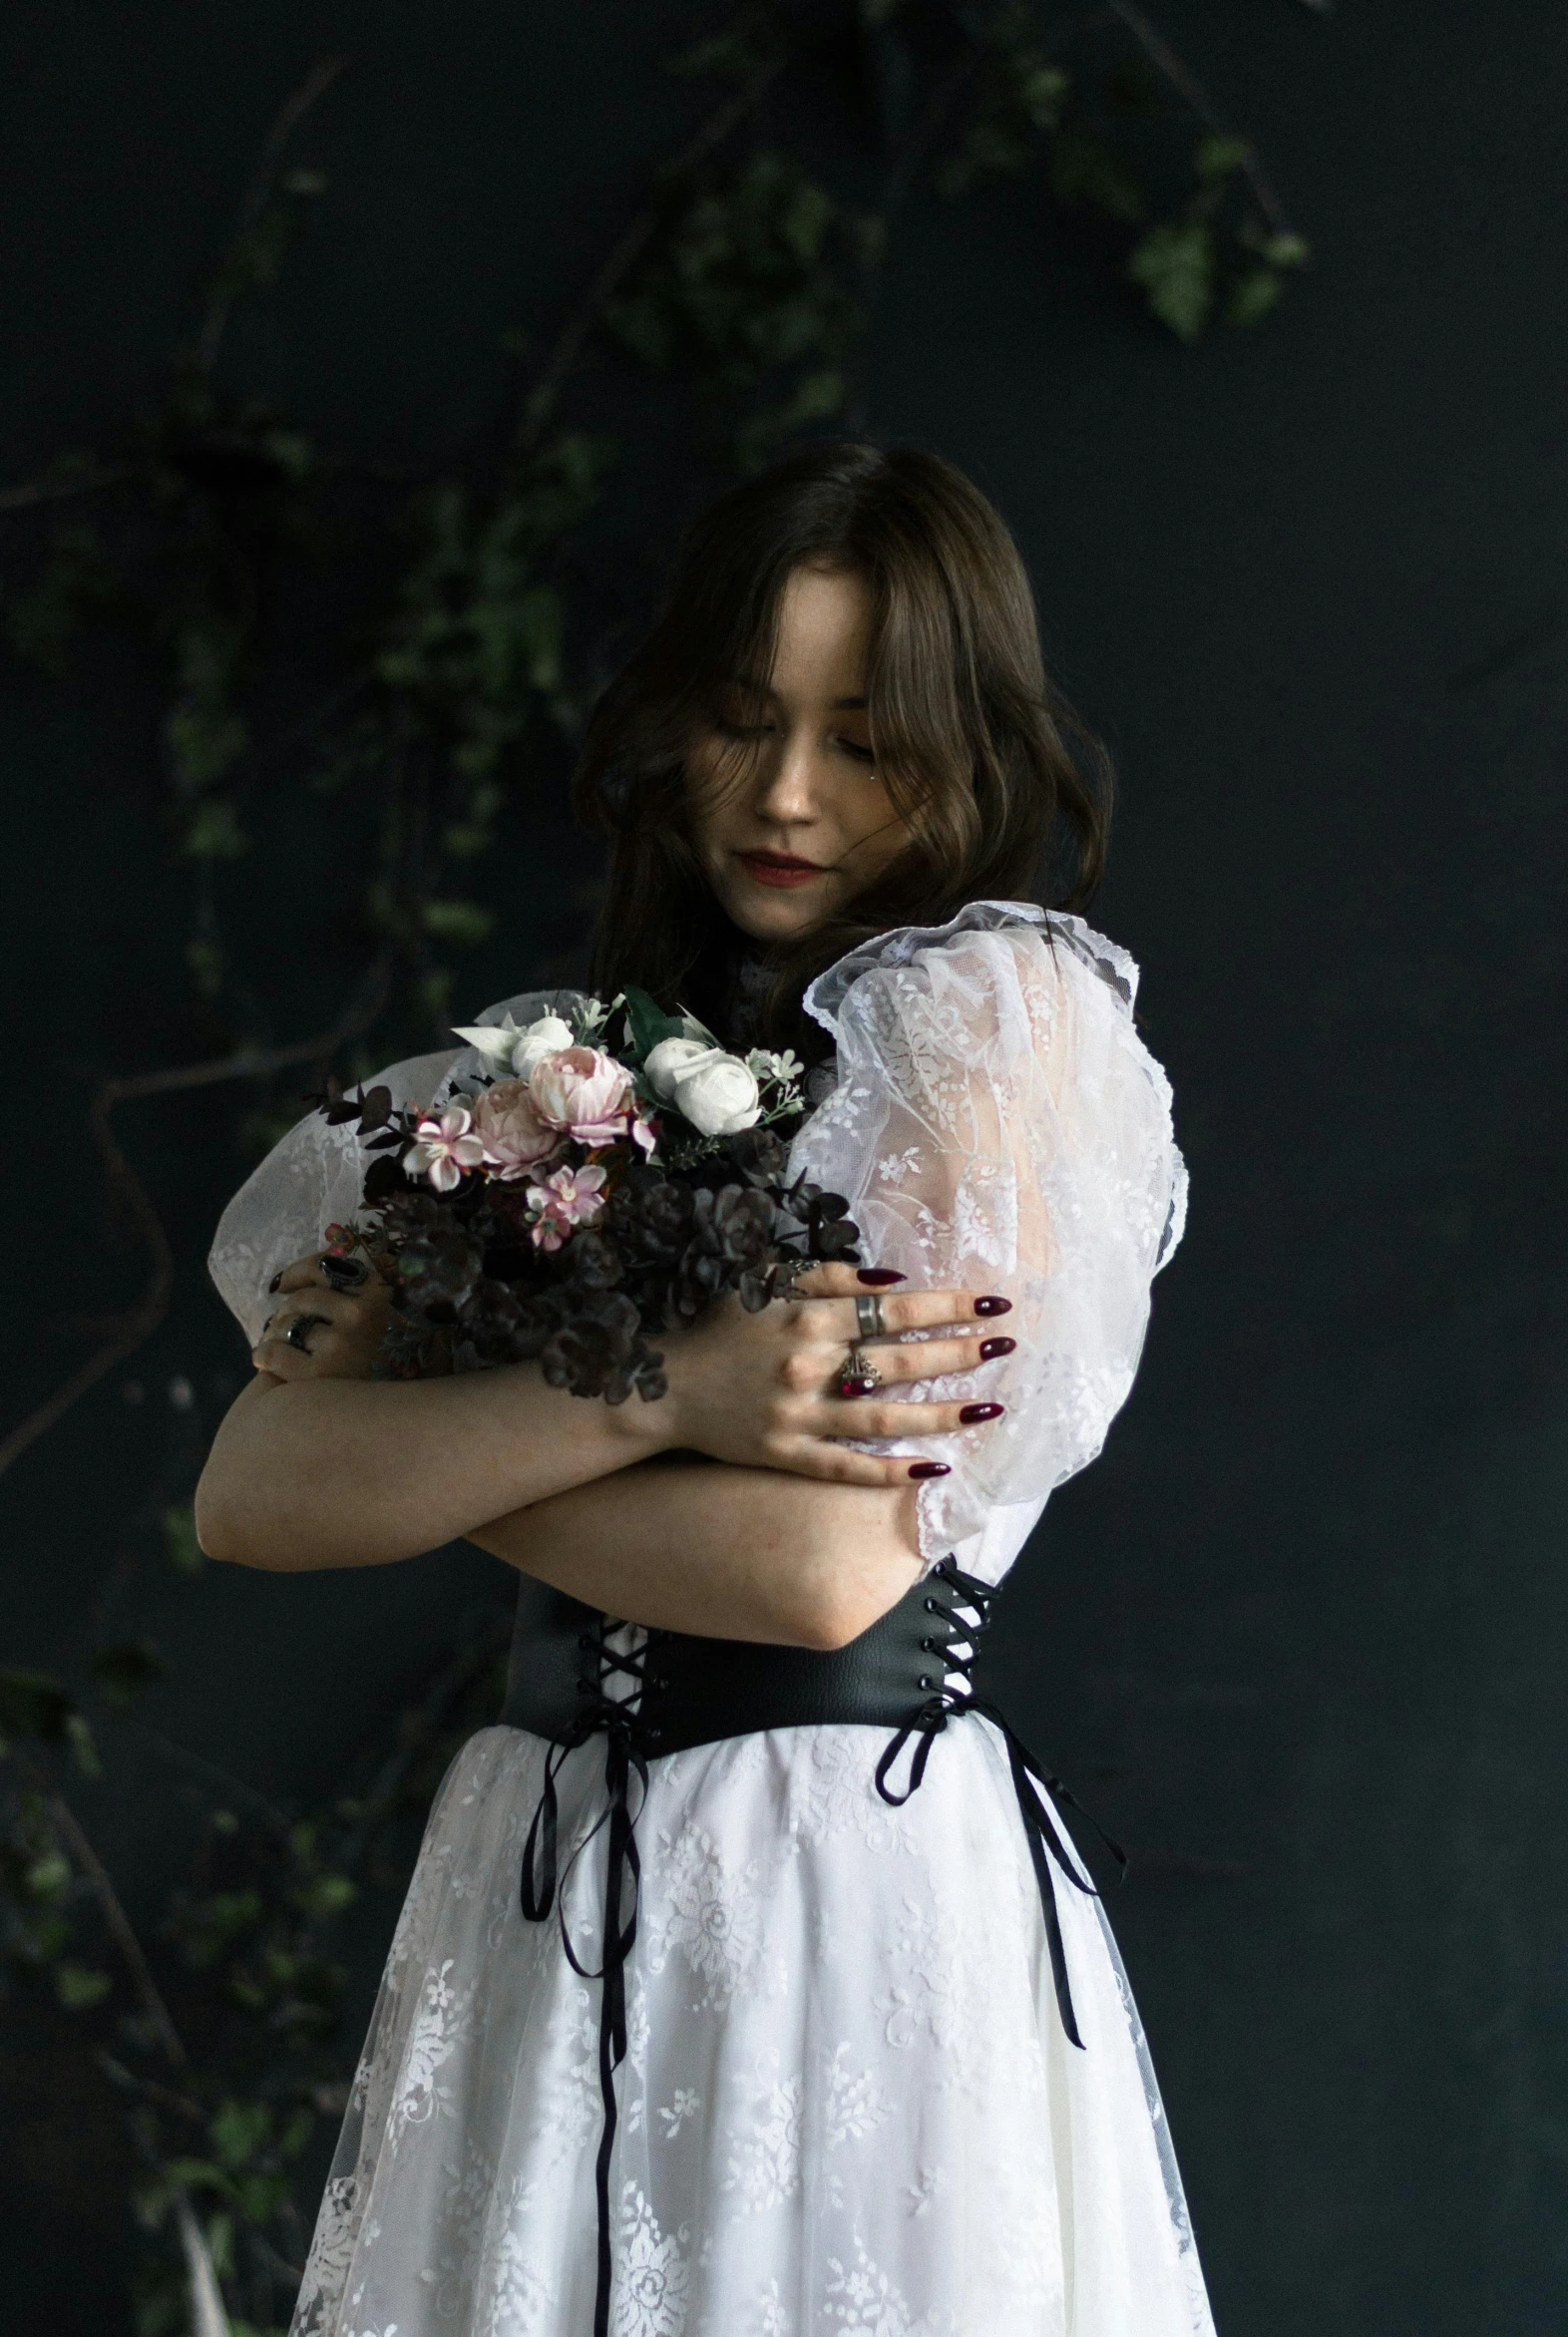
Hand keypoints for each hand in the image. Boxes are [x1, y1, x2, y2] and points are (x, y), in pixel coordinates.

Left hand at [251, 1252, 393, 1382]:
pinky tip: (263, 1361)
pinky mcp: (322, 1375)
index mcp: (381, 1296)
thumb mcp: (383, 1325)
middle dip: (287, 1313)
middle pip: (303, 1298)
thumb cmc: (388, 1373)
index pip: (326, 1266)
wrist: (397, 1423)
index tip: (284, 1285)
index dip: (298, 1272)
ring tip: (276, 1348)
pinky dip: (263, 1355)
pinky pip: (275, 1352)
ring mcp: (344, 1343)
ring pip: (286, 1324)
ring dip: (274, 1335)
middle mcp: (366, 1314)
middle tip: (285, 1331)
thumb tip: (292, 1285)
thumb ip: (350, 1301)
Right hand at [656, 1261, 1013, 1486]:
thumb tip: (892, 1282)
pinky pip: (846, 1468)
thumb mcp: (765, 1284)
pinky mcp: (786, 1456)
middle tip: (1005, 1349)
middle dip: (957, 1354)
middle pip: (898, 1362)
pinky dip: (890, 1471)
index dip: (946, 1306)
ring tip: (989, 1408)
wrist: (661, 1388)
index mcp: (805, 1318)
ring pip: (883, 1419)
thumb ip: (826, 1277)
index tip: (991, 1303)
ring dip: (940, 1414)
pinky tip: (934, 1468)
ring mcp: (798, 1416)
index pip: (892, 1311)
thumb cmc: (718, 1329)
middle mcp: (807, 1366)